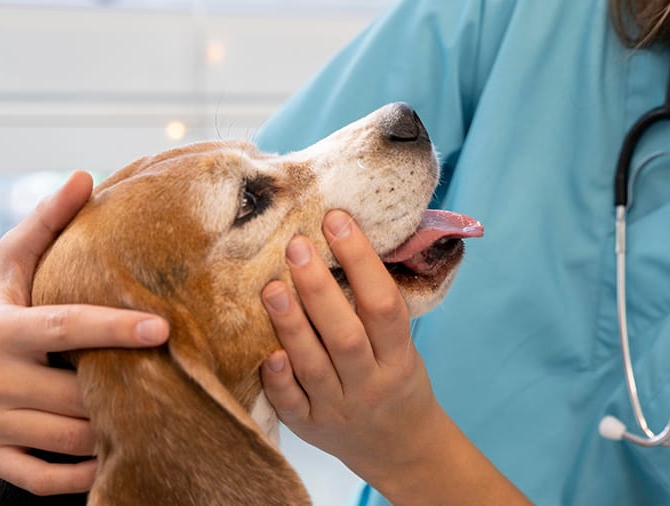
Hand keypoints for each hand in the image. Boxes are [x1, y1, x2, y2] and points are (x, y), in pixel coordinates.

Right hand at [0, 170, 171, 495]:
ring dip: (113, 429)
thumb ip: (47, 222)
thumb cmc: (2, 302)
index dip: (114, 329)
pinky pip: (48, 476)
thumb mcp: (16, 261)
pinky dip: (84, 473)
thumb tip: (83, 176)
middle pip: (76, 392)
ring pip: (70, 436)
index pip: (66, 329)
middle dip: (123, 389)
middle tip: (168, 381)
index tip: (163, 328)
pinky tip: (113, 455)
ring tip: (149, 413)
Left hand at [258, 210, 446, 487]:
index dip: (361, 261)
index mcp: (399, 358)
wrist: (399, 448)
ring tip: (270, 286)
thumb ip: (377, 309)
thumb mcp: (403, 346)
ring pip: (315, 366)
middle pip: (346, 335)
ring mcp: (339, 409)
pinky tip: (266, 352)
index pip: (383, 305)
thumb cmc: (395, 379)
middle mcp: (370, 384)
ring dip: (291, 325)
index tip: (337, 221)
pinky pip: (292, 404)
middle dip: (319, 288)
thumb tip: (341, 238)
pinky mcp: (310, 428)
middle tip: (296, 246)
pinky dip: (280, 379)